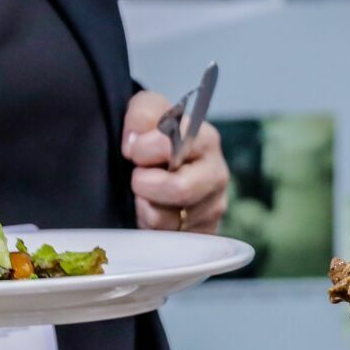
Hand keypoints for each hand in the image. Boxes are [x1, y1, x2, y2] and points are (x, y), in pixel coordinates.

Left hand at [122, 89, 229, 231]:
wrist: (162, 163)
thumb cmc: (155, 136)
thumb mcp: (148, 110)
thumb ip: (142, 114)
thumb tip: (134, 142)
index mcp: (205, 139)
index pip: (174, 145)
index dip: (143, 149)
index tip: (132, 151)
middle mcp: (216, 174)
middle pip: (180, 189)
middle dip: (145, 184)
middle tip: (137, 178)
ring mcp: (213, 208)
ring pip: (168, 220)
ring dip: (145, 209)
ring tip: (144, 196)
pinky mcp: (203, 235)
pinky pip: (170, 240)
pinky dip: (152, 229)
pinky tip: (152, 213)